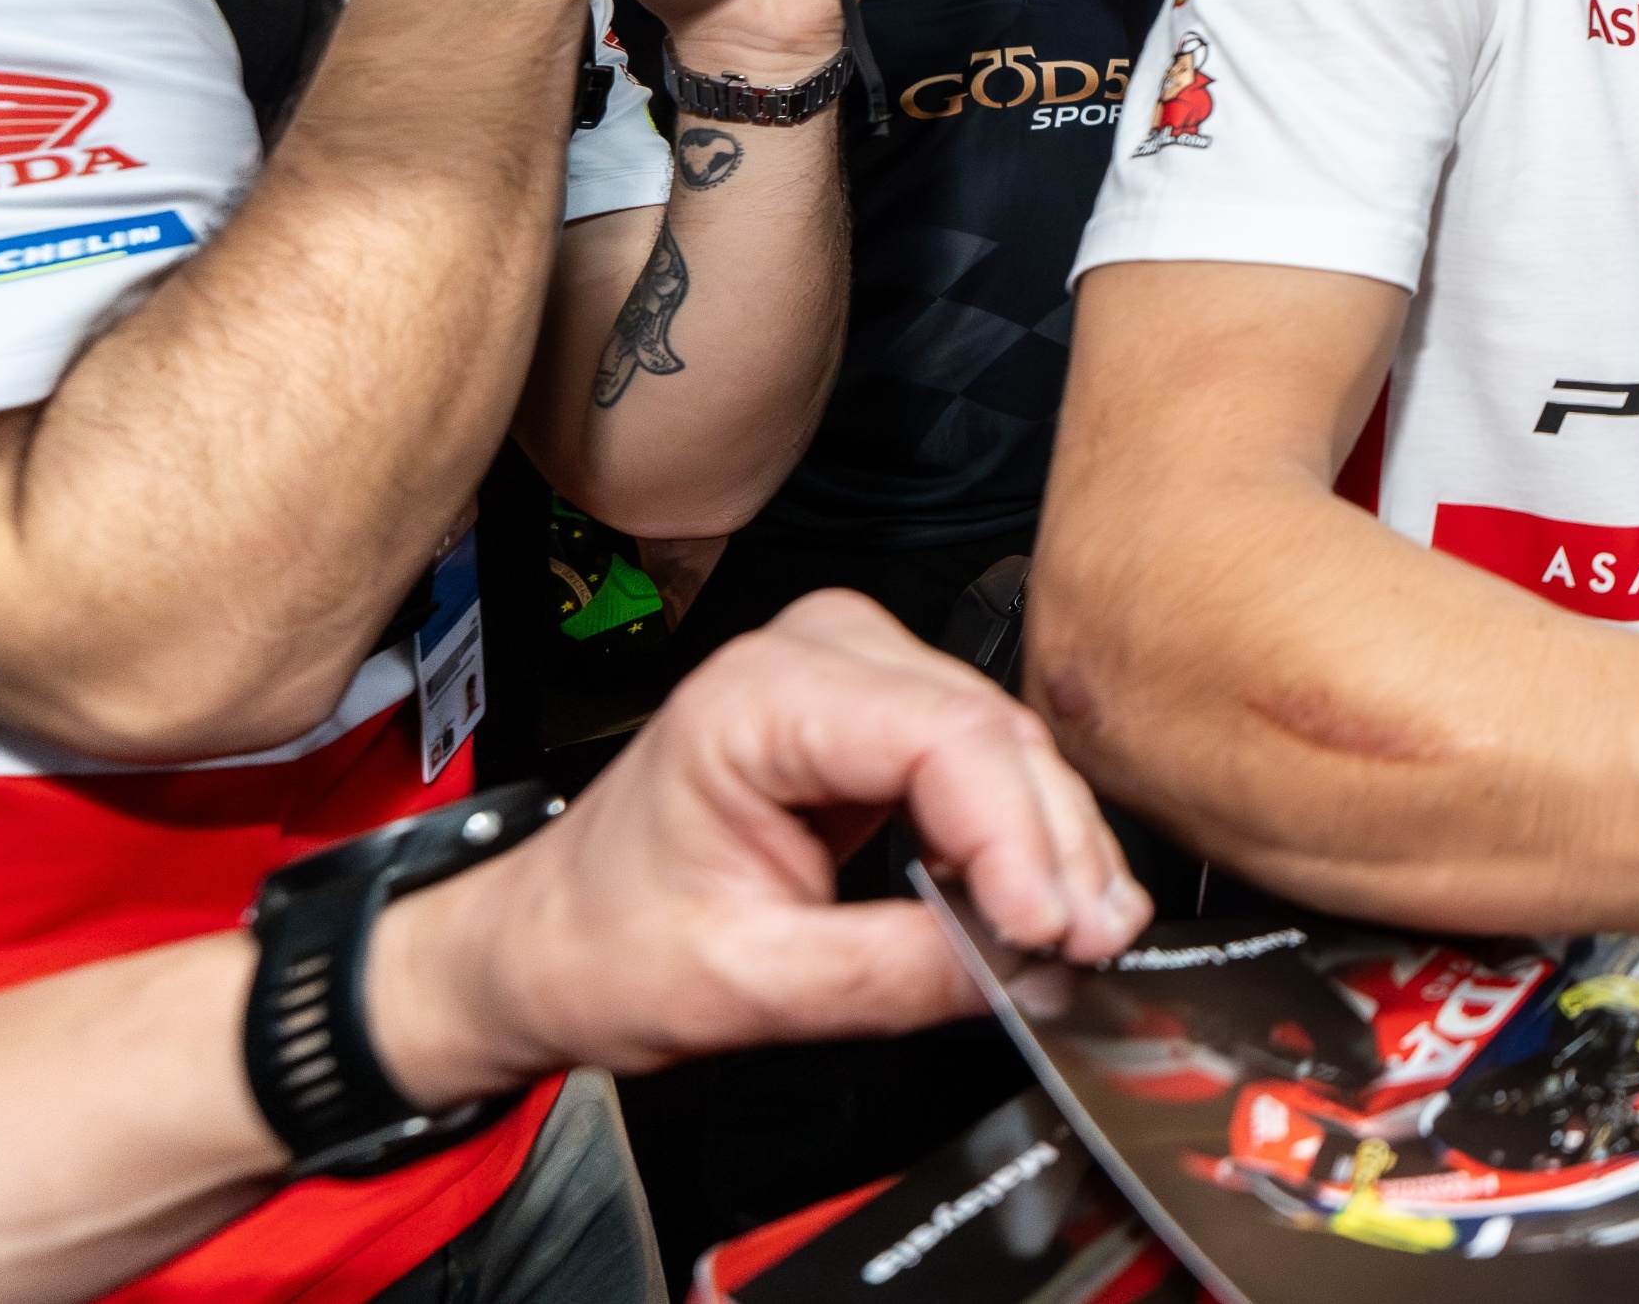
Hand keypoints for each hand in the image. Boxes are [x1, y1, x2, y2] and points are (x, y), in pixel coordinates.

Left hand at [361, 591, 1147, 1105]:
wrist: (541, 942)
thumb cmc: (601, 945)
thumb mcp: (740, 986)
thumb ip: (889, 977)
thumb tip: (1028, 972)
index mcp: (758, 696)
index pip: (942, 740)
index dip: (1017, 836)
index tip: (1054, 932)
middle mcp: (818, 653)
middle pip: (991, 734)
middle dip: (1054, 847)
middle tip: (1097, 946)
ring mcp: (856, 671)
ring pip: (1007, 745)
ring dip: (1055, 845)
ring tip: (1089, 936)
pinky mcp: (883, 712)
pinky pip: (987, 762)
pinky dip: (1024, 836)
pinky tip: (1048, 900)